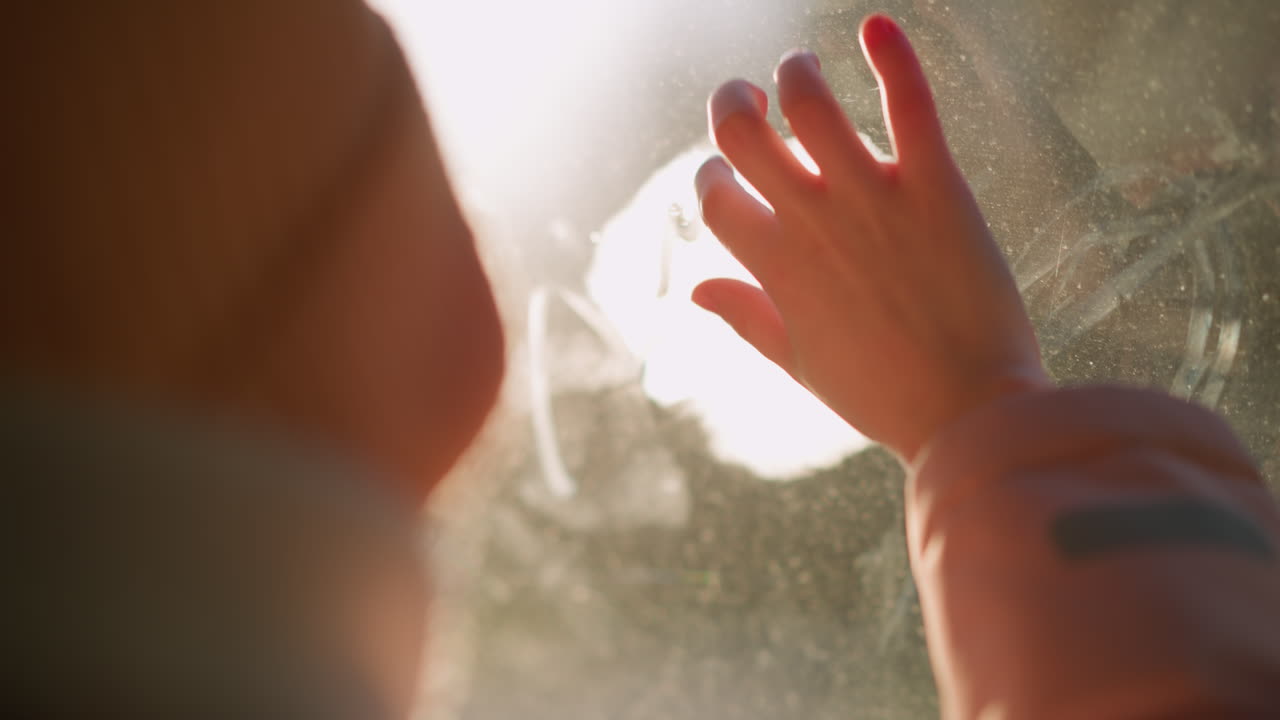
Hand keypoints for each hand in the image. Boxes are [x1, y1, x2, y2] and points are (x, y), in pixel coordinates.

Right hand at [692, 14, 1049, 463]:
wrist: (972, 414)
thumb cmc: (882, 394)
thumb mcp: (797, 362)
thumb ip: (745, 316)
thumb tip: (694, 289)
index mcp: (774, 266)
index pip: (712, 193)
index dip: (711, 176)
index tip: (730, 177)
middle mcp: (811, 222)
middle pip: (741, 129)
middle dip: (732, 101)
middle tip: (749, 97)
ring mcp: (872, 199)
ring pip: (810, 100)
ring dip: (795, 72)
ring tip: (801, 71)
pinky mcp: (936, 186)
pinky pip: (909, 102)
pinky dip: (893, 54)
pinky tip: (877, 26)